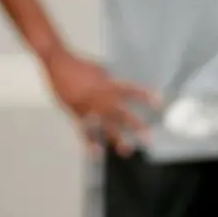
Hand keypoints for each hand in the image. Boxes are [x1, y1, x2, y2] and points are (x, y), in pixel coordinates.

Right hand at [41, 49, 158, 155]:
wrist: (59, 64)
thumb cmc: (79, 65)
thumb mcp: (100, 70)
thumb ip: (110, 81)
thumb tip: (118, 88)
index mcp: (108, 85)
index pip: (131, 91)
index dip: (145, 96)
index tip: (158, 103)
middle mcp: (101, 98)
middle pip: (122, 114)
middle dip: (135, 126)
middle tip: (148, 137)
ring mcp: (89, 108)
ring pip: (105, 126)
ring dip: (117, 138)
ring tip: (127, 150)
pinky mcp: (76, 114)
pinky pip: (85, 131)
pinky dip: (90, 142)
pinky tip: (97, 152)